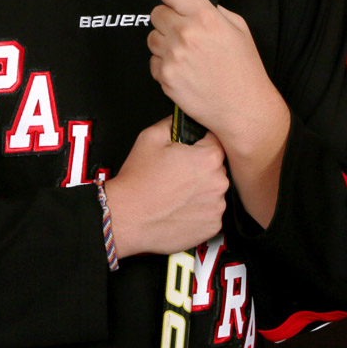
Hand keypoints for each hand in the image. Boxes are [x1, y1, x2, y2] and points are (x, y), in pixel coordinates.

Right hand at [105, 117, 228, 257]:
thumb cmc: (138, 181)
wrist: (127, 217)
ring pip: (215, 192)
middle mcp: (219, 183)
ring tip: (177, 194)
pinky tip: (181, 209)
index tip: (189, 152)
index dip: (200, 144)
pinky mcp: (212, 227)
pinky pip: (212, 213)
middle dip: (201, 168)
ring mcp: (217, 208)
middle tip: (177, 174)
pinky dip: (200, 211)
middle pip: (217, 168)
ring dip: (202, 191)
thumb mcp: (150, 137)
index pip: (216, 142)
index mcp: (209, 158)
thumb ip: (173, 123)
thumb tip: (180, 120)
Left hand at [147, 0, 289, 227]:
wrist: (243, 109)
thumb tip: (193, 5)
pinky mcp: (165, 76)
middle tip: (184, 34)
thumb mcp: (239, 29)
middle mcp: (187, 33)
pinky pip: (153, 62)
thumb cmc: (244, 71)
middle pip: (156, 12)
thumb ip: (214, 11)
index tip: (176, 3)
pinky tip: (184, 72)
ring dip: (164, 44)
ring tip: (186, 56)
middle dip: (168, 21)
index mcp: (206, 17)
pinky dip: (164, 66)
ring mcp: (173, 56)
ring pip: (152, 38)